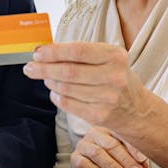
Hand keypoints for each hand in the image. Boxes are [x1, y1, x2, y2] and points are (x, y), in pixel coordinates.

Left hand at [24, 42, 167, 167]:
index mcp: (115, 56)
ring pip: (66, 88)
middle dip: (44, 69)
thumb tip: (45, 52)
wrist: (137, 110)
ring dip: (50, 82)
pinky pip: (69, 104)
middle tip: (29, 67)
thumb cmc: (116, 78)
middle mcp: (114, 76)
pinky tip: (55, 93)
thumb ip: (81, 54)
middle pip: (68, 71)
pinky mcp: (100, 115)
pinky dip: (57, 97)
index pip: (78, 51)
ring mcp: (108, 98)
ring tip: (45, 78)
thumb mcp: (107, 59)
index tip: (37, 52)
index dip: (54, 51)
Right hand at [71, 125, 147, 167]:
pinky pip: (84, 165)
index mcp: (110, 126)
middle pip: (110, 144)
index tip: (143, 159)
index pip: (122, 133)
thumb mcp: (128, 155)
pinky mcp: (75, 158)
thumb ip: (135, 158)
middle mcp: (95, 133)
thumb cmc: (114, 159)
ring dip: (113, 167)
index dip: (133, 147)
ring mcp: (84, 145)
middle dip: (125, 160)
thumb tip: (143, 163)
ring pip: (97, 153)